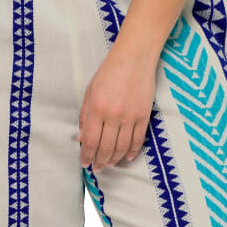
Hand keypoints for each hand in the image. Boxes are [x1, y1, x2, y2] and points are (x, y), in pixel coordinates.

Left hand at [78, 44, 156, 172]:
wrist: (135, 57)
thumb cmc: (109, 72)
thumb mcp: (90, 92)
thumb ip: (85, 116)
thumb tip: (83, 139)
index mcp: (97, 108)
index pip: (90, 141)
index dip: (86, 156)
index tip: (84, 163)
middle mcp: (114, 115)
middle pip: (106, 148)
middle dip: (100, 162)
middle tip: (96, 168)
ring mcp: (130, 117)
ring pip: (122, 148)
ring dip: (114, 160)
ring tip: (109, 164)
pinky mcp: (144, 116)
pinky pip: (138, 140)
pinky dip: (132, 152)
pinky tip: (125, 158)